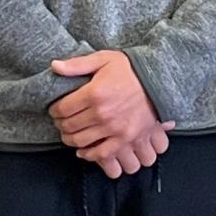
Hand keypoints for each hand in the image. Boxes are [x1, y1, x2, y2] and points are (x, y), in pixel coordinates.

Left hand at [48, 49, 168, 174]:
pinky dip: (89, 155)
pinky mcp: (126, 140)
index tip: (56, 109)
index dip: (54, 110)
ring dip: (71, 140)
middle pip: (69, 127)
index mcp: (94, 93)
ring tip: (72, 134)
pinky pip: (101, 155)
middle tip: (63, 122)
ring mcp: (115, 129)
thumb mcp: (105, 59)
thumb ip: (78, 64)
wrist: (160, 82)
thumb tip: (54, 66)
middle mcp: (102, 114)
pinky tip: (85, 150)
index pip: (62, 109)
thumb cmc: (131, 70)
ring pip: (80, 142)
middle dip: (61, 125)